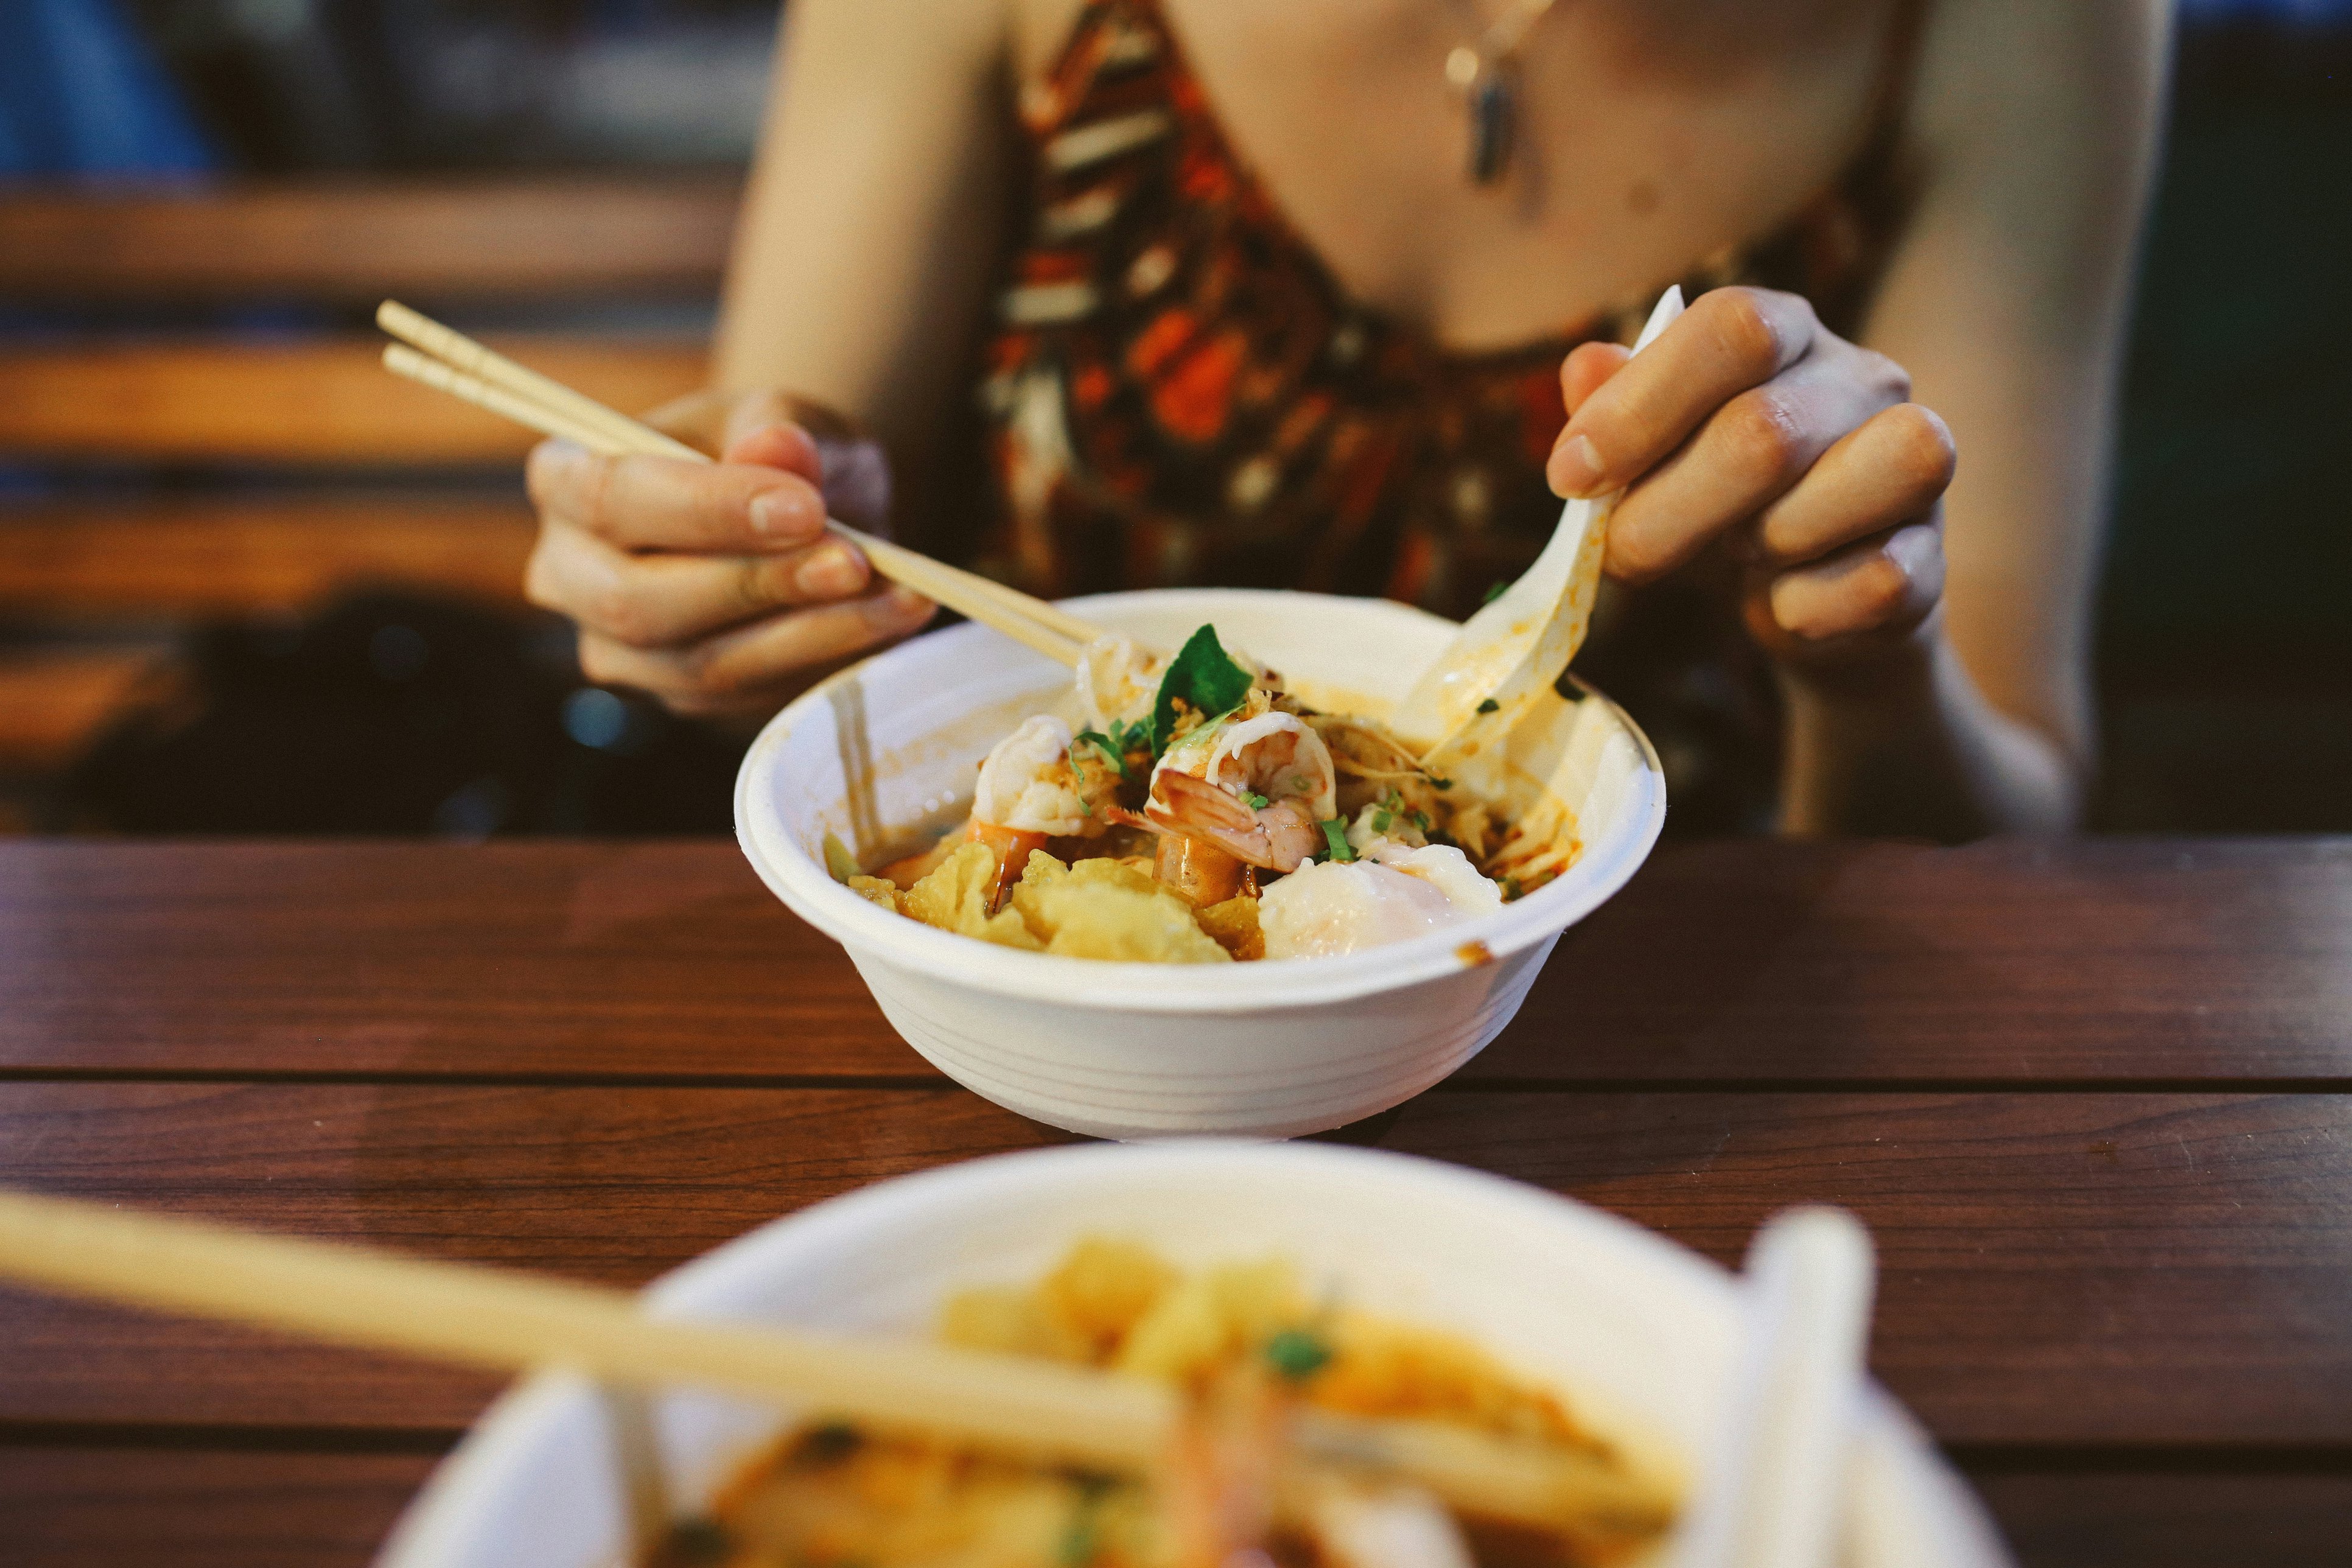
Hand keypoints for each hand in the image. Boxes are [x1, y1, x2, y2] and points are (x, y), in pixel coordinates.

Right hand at [524, 389, 934, 719]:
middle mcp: (570, 575)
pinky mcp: (680, 696)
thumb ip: (779, 428)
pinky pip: (748, 695)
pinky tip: (891, 622)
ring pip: (700, 664)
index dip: (705, 508)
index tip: (804, 508)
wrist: (802, 510)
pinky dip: (826, 661)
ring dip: (808, 633)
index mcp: (565, 482)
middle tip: (856, 563)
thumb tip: (776, 448)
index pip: (610, 497)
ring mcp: (620, 650)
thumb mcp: (784, 416)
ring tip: (897, 595)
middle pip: (638, 601)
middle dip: (756, 584)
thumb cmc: (773, 454)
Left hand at [1548, 287, 1955, 677]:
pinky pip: (1883, 577)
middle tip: (1623, 553)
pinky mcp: (1934, 556)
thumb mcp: (1650, 455)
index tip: (1571, 476)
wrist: (1803, 603)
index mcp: (1784, 332)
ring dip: (1769, 540)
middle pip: (1768, 430)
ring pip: (1869, 477)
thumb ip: (1613, 409)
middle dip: (1669, 510)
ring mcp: (1916, 462)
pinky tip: (1783, 604)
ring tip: (1737, 554)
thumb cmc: (1713, 507)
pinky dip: (1811, 606)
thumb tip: (1586, 368)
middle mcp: (1863, 379)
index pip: (1730, 326)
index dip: (1640, 405)